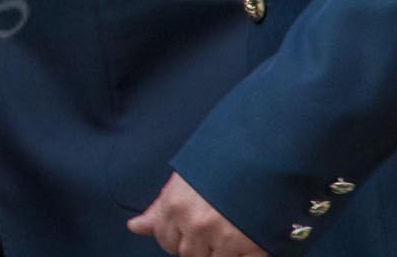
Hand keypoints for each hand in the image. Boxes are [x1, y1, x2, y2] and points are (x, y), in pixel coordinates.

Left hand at [128, 172, 266, 256]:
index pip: (166, 241)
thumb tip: (135, 227)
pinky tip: (246, 237)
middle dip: (198, 244)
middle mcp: (196, 225)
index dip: (178, 236)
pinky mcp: (252, 246)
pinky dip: (245, 255)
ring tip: (230, 228)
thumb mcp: (183, 179)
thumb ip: (159, 208)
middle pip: (189, 254)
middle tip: (212, 226)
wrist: (261, 151)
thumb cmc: (220, 161)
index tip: (189, 228)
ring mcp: (224, 237)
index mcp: (175, 206)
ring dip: (222, 250)